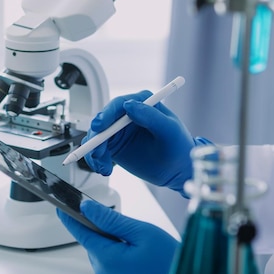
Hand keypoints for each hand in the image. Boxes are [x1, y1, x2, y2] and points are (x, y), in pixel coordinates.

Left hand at [57, 200, 178, 273]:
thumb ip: (110, 220)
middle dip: (107, 234)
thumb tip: (87, 209)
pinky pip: (111, 272)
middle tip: (133, 233)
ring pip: (103, 258)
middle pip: (95, 246)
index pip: (81, 233)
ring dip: (115, 250)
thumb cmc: (170, 262)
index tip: (61, 208)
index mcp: (107, 258)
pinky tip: (141, 264)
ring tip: (142, 251)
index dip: (70, 219)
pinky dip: (120, 264)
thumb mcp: (142, 232)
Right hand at [83, 90, 211, 194]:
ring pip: (96, 137)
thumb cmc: (179, 147)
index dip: (106, 115)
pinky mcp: (114, 146)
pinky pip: (97, 151)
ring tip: (103, 167)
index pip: (118, 105)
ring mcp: (119, 131)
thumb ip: (151, 116)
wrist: (178, 170)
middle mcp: (127, 115)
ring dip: (94, 152)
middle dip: (95, 138)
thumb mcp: (169, 130)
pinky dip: (96, 161)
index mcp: (142, 104)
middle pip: (102, 121)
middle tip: (96, 154)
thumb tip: (129, 105)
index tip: (99, 127)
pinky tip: (105, 169)